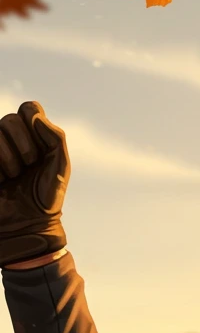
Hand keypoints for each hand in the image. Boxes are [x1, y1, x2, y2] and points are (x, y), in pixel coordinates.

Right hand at [0, 101, 69, 267]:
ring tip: (14, 176)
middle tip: (29, 167)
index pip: (29, 108)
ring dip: (10, 158)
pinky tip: (2, 180)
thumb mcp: (61, 166)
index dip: (35, 126)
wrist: (28, 224)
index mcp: (32, 134)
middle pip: (10, 119)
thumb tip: (33, 115)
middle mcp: (10, 137)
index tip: (43, 150)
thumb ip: (55, 137)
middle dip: (24, 146)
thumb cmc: (46, 196)